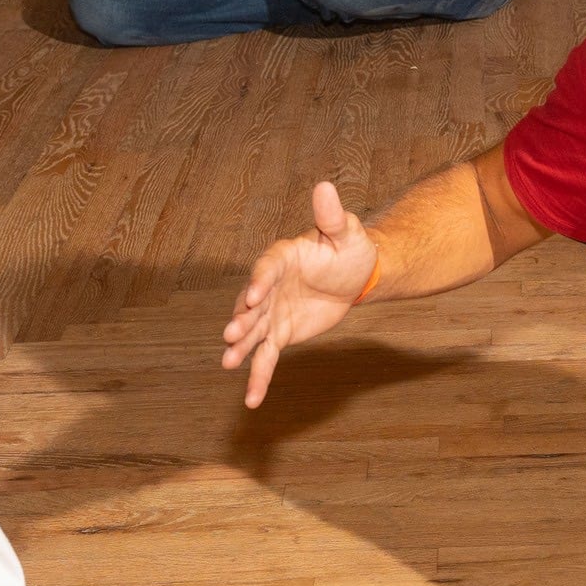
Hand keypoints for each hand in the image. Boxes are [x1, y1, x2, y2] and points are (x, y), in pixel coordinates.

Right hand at [221, 180, 380, 406]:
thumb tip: (325, 186)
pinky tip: (251, 399)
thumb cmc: (350, 248)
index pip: (267, 268)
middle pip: (253, 304)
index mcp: (282, 257)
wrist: (356, 276)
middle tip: (231, 334)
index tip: (254, 297)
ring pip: (254, 332)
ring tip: (229, 363)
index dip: (259, 281)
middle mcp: (270, 285)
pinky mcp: (279, 333)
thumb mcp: (346, 232)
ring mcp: (272, 312)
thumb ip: (332, 216)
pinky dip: (259, 377)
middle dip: (242, 318)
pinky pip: (266, 356)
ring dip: (241, 347)